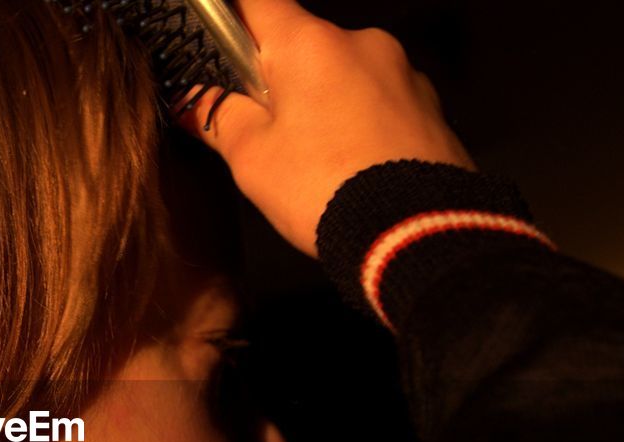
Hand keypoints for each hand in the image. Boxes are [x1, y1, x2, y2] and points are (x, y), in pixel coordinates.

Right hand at [174, 0, 477, 258]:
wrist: (418, 236)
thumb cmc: (325, 190)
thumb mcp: (252, 159)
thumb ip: (218, 118)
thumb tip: (194, 103)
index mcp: (310, 43)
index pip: (256, 2)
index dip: (230, 20)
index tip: (216, 45)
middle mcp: (362, 43)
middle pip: (302, 46)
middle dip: (278, 81)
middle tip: (264, 134)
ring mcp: (403, 73)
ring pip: (343, 76)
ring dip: (322, 105)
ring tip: (315, 165)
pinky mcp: (430, 107)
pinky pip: (380, 104)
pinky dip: (360, 126)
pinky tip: (354, 171)